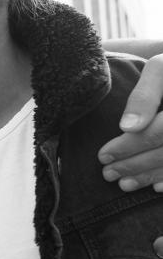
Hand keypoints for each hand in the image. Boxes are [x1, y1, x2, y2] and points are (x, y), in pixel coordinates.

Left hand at [98, 54, 162, 191]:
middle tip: (108, 174)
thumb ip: (144, 95)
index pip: (158, 132)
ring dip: (151, 177)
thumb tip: (126, 127)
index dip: (129, 146)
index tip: (102, 155)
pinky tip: (157, 187)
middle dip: (135, 165)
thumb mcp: (161, 70)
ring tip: (124, 184)